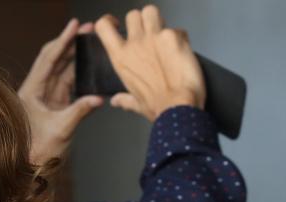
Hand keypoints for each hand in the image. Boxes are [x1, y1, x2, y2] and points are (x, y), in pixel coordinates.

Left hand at [18, 18, 104, 166]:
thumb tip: (99, 98)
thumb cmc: (38, 154)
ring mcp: (44, 97)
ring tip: (93, 41)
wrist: (31, 170)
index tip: (75, 25)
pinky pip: (67, 82)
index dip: (62, 40)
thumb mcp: (61, 130)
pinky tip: (91, 64)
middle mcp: (35, 91)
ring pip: (62, 69)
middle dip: (71, 43)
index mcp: (30, 92)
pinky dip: (79, 72)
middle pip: (54, 59)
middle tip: (90, 28)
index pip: (48, 59)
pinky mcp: (53, 104)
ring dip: (76, 55)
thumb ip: (80, 111)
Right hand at [96, 5, 205, 121]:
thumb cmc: (157, 105)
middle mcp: (135, 44)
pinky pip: (177, 29)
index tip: (116, 25)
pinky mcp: (174, 36)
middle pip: (133, 14)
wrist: (177, 106)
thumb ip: (124, 99)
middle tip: (147, 32)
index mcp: (120, 58)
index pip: (104, 27)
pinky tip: (181, 51)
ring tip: (163, 34)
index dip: (109, 21)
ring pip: (151, 11)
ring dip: (157, 20)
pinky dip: (180, 38)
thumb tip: (116, 101)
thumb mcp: (135, 102)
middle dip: (141, 21)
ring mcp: (154, 37)